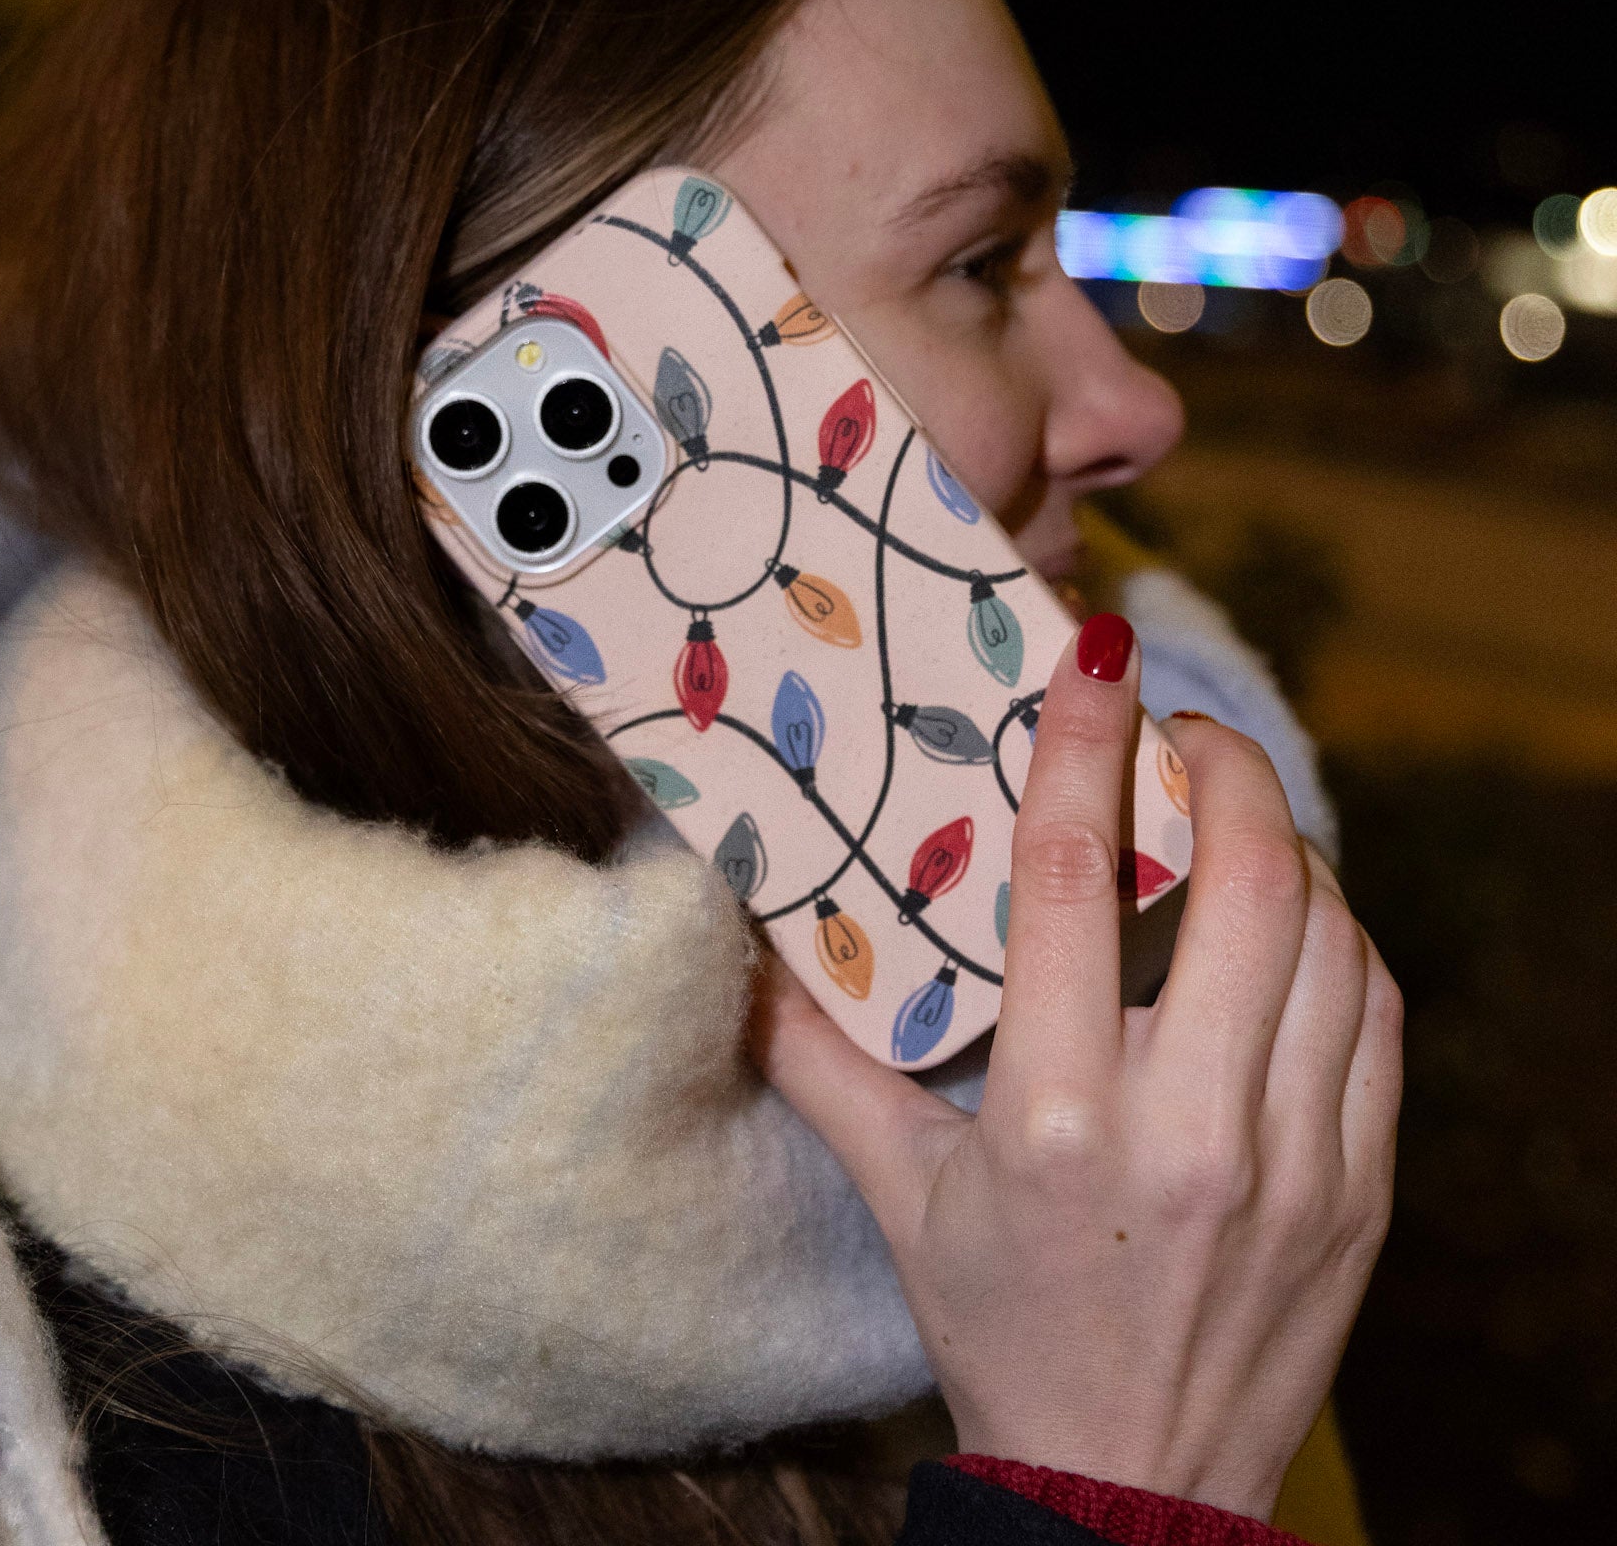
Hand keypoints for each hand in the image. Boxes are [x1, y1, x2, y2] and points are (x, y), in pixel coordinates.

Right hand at [753, 615, 1400, 1518]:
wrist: (1130, 1491)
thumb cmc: (1003, 1329)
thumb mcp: (898, 1197)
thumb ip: (814, 1059)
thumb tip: (740, 946)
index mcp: (1054, 1121)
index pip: (1074, 882)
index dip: (1081, 747)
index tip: (1091, 656)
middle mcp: (1187, 1133)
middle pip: (1245, 888)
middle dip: (1225, 771)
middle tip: (1182, 730)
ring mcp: (1294, 1164)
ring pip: (1331, 940)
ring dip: (1288, 848)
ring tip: (1234, 817)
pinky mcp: (1360, 1191)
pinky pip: (1378, 1019)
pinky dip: (1343, 939)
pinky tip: (1296, 919)